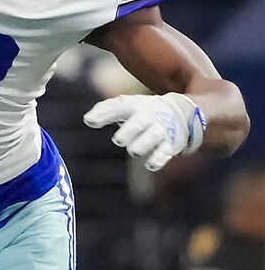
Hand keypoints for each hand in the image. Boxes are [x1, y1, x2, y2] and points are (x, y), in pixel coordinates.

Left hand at [84, 93, 203, 172]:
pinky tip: (149, 164)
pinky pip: (162, 155)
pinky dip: (155, 161)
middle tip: (120, 139)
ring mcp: (160, 131)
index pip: (118, 108)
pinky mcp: (171, 146)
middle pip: (136, 125)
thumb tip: (88, 120)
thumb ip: (106, 110)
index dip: (103, 115)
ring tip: (134, 149)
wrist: (182, 112)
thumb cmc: (145, 111)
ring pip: (148, 141)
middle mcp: (149, 118)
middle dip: (125, 134)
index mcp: (135, 107)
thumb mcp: (127, 105)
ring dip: (138, 148)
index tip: (90, 121)